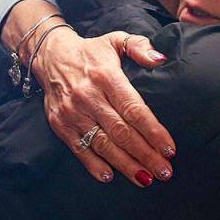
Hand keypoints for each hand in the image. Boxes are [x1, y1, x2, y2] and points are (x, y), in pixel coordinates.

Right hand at [33, 26, 174, 185]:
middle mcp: (88, 96)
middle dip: (145, 154)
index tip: (169, 149)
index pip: (133, 109)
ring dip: (125, 165)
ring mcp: (72, 112)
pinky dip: (93, 165)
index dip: (153, 131)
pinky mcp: (60, 124)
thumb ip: (141, 47)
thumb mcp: (116, 40)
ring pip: (102, 144)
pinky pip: (78, 148)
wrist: (50, 56)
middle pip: (121, 132)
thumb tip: (161, 59)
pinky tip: (109, 177)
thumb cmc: (92, 52)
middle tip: (164, 172)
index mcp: (106, 76)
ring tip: (145, 179)